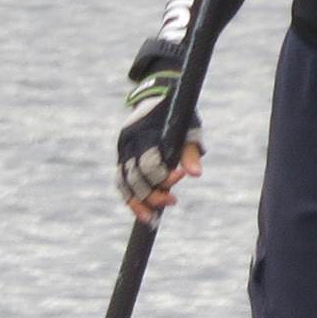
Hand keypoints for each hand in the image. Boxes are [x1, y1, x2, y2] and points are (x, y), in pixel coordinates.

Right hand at [117, 69, 201, 219]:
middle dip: (153, 193)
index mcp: (146, 130)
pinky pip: (120, 182)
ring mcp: (122, 150)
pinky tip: (142, 213)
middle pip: (135, 176)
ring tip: (152, 218)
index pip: (149, 161)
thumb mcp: (189, 127)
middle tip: (173, 200)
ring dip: (138, 203)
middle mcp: (129, 141)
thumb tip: (196, 174)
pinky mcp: (121, 157)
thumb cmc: (177, 114)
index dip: (163, 176)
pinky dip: (129, 200)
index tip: (181, 177)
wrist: (156, 98)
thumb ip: (190, 151)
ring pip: (124, 182)